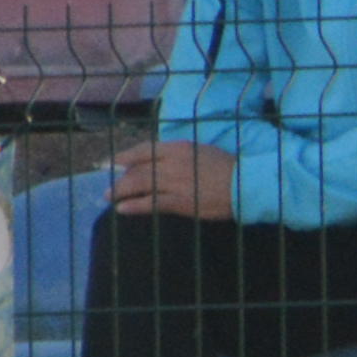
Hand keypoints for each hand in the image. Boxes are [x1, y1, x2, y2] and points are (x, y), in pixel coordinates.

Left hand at [107, 143, 238, 220]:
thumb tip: (158, 162)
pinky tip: (123, 209)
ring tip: (111, 198)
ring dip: (121, 192)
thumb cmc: (227, 168)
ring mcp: (175, 182)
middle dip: (120, 179)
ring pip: (139, 185)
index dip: (125, 156)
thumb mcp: (202, 152)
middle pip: (138, 170)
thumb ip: (179, 156)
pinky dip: (133, 206)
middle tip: (110, 189)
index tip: (112, 162)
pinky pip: (150, 203)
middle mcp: (173, 162)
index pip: (145, 149)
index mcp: (180, 148)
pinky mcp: (179, 201)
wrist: (245, 184)